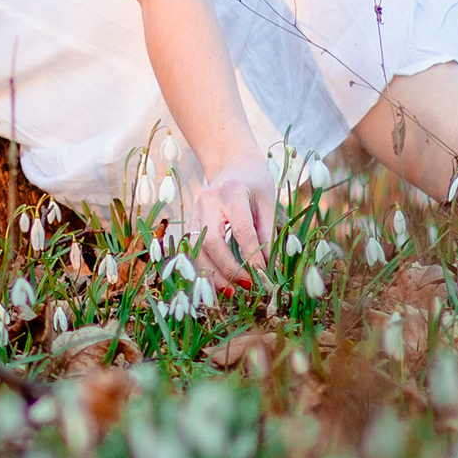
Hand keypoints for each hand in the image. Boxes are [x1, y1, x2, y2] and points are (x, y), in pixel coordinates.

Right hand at [188, 156, 281, 292]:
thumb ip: (267, 233)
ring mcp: (194, 212)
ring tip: (231, 292)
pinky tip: (215, 284)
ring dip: (212, 275)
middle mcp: (208, 202)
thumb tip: (269, 268)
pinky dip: (202, 270)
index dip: (252, 256)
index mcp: (232, 192)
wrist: (231, 164)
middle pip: (212, 242)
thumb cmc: (254, 183)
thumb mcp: (267, 202)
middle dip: (228, 269)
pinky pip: (192, 251)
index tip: (262, 275)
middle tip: (246, 286)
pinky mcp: (189, 222)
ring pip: (196, 250)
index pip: (241, 230)